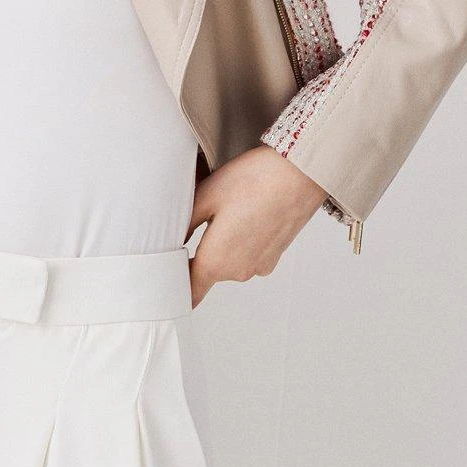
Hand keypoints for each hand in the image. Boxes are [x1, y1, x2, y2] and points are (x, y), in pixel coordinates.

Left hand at [186, 144, 328, 307]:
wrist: (300, 174)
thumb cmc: (252, 181)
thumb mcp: (206, 196)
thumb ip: (184, 225)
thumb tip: (171, 242)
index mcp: (216, 262)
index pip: (188, 292)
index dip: (174, 287)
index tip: (165, 277)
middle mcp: (238, 272)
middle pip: (207, 272)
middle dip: (200, 250)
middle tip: (201, 217)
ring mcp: (259, 266)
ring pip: (229, 261)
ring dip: (223, 243)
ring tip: (229, 209)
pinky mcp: (273, 257)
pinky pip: (248, 254)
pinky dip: (243, 239)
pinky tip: (247, 212)